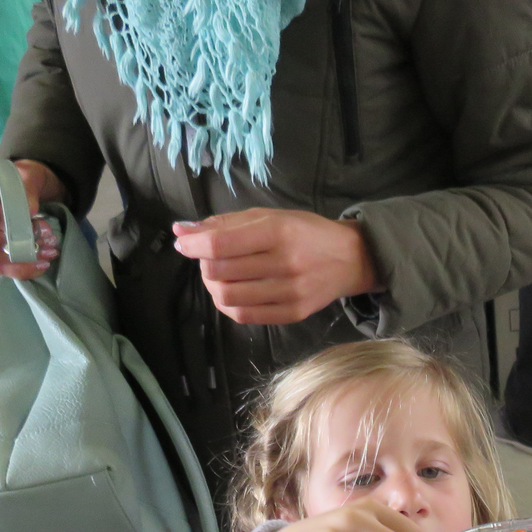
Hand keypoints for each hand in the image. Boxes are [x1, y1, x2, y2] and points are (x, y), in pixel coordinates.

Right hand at [0, 160, 65, 278]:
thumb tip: (28, 212)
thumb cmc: (22, 177)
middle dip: (21, 242)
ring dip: (22, 259)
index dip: (11, 224)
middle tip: (49, 236)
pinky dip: (20, 269)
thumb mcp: (29, 173)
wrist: (24, 185)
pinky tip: (41, 264)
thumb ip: (28, 187)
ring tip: (48, 252)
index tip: (32, 220)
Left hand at [172, 209, 384, 326]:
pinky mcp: (293, 313)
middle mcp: (285, 263)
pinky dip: (228, 304)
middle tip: (210, 258)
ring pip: (227, 296)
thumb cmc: (306, 232)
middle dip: (204, 264)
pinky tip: (232, 292)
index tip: (184, 243)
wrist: (351, 259)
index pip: (220, 244)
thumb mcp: (270, 216)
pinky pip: (244, 315)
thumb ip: (225, 224)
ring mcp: (290, 292)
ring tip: (221, 276)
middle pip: (219, 271)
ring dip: (213, 286)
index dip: (193, 245)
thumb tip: (181, 231)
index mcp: (278, 232)